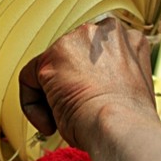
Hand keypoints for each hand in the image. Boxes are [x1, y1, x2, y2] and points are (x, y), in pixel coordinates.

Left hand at [19, 18, 157, 148]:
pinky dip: (32, 106)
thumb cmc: (130, 124)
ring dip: (53, 100)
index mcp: (130, 40)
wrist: (122, 129)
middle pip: (73, 59)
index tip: (93, 107)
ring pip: (51, 69)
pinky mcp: (51, 58)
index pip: (99, 57)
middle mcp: (104, 31)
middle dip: (71, 88)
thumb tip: (96, 93)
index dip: (93, 86)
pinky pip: (28, 79)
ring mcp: (76, 41)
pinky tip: (49, 125)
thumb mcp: (133, 92)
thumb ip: (116, 80)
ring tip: (67, 122)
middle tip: (78, 116)